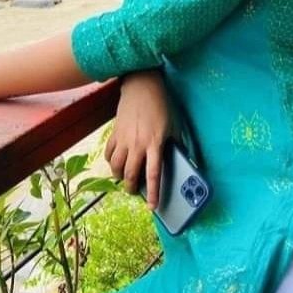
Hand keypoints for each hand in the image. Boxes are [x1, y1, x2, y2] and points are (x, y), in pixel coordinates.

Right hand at [105, 70, 176, 209]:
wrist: (142, 86)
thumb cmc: (162, 105)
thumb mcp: (175, 125)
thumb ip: (178, 144)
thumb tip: (183, 159)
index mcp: (154, 144)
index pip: (154, 174)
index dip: (153, 193)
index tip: (152, 206)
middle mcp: (137, 144)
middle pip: (131, 174)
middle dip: (132, 188)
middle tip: (135, 191)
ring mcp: (124, 139)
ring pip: (116, 167)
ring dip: (120, 177)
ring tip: (125, 178)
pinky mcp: (115, 132)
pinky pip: (109, 153)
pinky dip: (111, 162)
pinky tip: (116, 163)